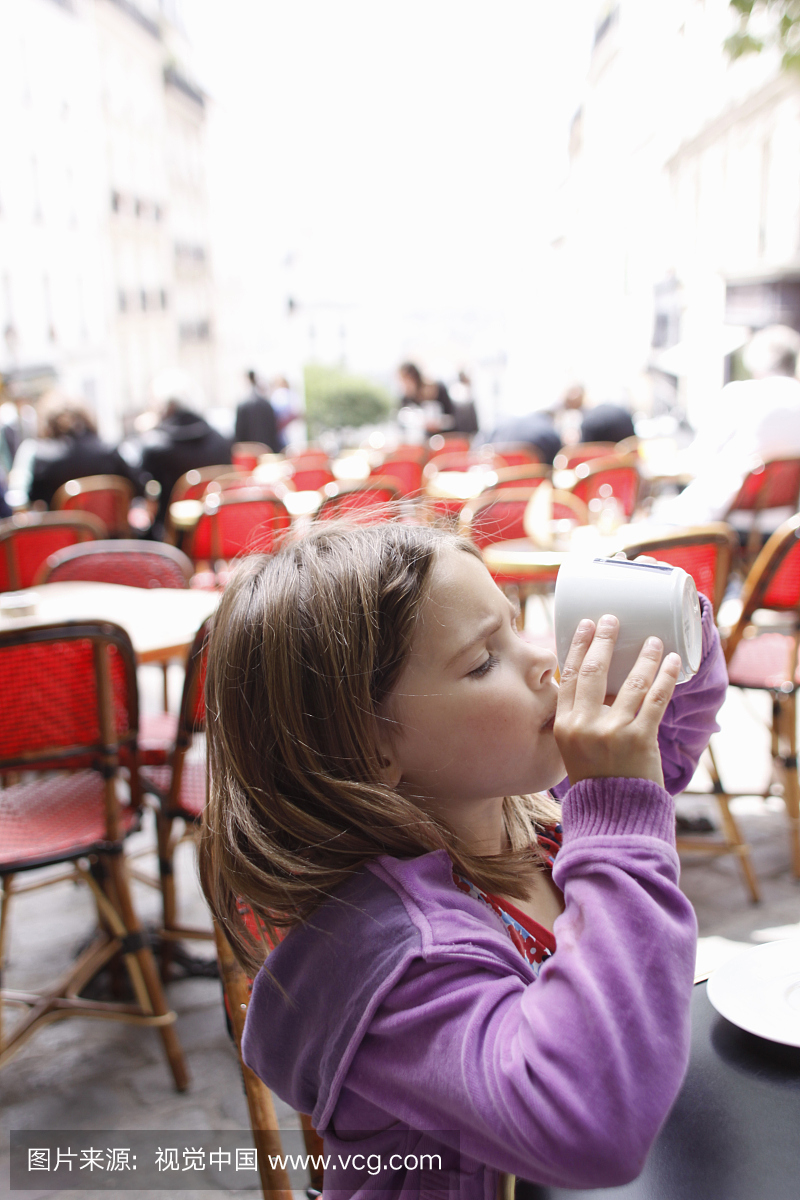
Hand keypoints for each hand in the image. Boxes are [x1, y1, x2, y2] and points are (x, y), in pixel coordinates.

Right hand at [554, 615, 681, 786]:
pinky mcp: (640, 739)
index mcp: (564, 725)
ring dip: (645, 656)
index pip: (568, 676)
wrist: (614, 815)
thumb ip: (581, 718)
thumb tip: (600, 684)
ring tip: (654, 640)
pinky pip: (655, 699)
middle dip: (604, 640)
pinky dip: (666, 677)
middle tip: (612, 620)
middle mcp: (584, 725)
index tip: (585, 625)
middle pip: (593, 671)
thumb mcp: (575, 748)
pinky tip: (672, 662)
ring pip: (630, 682)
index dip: (576, 647)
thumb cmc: (597, 781)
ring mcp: (612, 731)